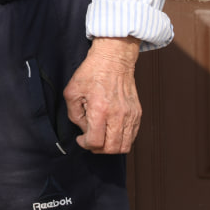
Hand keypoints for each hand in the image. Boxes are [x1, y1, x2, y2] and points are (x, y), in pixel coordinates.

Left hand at [63, 36, 140, 153]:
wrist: (113, 59)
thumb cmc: (91, 73)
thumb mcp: (72, 92)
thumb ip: (74, 115)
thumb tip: (83, 130)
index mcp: (100, 110)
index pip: (96, 142)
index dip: (85, 144)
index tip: (81, 139)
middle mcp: (118, 115)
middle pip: (112, 149)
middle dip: (98, 149)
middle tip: (90, 141)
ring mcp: (130, 115)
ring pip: (125, 146)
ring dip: (111, 147)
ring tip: (101, 138)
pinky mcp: (137, 113)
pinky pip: (132, 136)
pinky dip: (122, 139)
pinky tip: (111, 131)